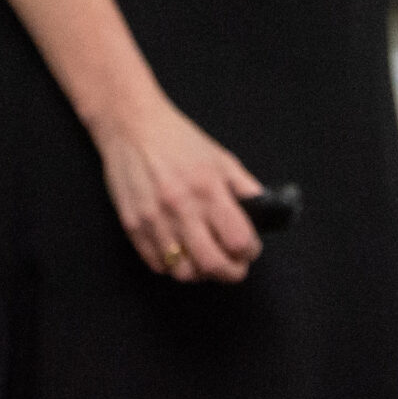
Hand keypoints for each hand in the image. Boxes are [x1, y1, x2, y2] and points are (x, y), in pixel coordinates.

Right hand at [91, 93, 264, 282]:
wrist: (131, 126)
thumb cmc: (178, 140)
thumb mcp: (221, 158)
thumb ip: (245, 188)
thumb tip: (266, 213)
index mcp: (208, 188)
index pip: (239, 241)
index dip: (250, 251)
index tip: (249, 248)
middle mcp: (181, 207)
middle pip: (212, 264)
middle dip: (231, 273)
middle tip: (233, 266)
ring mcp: (154, 220)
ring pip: (183, 272)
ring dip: (200, 273)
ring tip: (204, 260)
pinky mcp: (132, 226)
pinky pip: (156, 264)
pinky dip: (172, 266)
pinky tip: (179, 251)